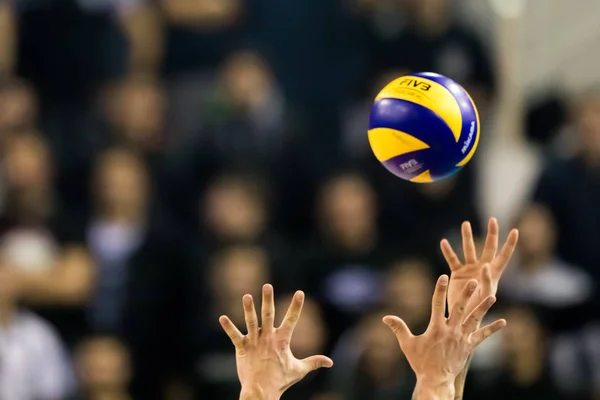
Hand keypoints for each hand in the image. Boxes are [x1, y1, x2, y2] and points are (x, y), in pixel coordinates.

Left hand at [219, 284, 333, 399]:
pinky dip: (228, 327)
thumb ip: (314, 362)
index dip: (296, 306)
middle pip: (268, 315)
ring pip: (251, 322)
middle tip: (267, 285)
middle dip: (268, 300)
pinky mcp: (242, 349)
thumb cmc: (280, 381)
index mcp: (282, 341)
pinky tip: (222, 318)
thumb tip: (330, 362)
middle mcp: (268, 338)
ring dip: (248, 309)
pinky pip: (234, 336)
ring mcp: (254, 343)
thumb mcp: (299, 370)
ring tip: (247, 296)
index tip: (300, 292)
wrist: (261, 392)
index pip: (291, 320)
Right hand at [383, 276, 505, 394]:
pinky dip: (492, 329)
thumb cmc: (420, 362)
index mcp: (436, 328)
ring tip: (492, 296)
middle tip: (473, 281)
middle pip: (460, 309)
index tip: (442, 276)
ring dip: (483, 308)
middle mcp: (451, 331)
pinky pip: (482, 336)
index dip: (439, 289)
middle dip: (466, 295)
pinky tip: (503, 321)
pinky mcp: (469, 346)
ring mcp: (461, 339)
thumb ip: (398, 328)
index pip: (437, 304)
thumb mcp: (407, 344)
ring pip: (474, 320)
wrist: (436, 380)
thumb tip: (385, 317)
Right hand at [441, 218, 518, 326]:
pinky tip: (444, 242)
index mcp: (494, 274)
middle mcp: (482, 269)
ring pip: (469, 249)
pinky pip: (453, 259)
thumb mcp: (485, 296)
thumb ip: (486, 281)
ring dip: (468, 237)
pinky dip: (448, 251)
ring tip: (466, 224)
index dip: (510, 244)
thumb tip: (485, 265)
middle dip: (491, 234)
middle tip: (492, 220)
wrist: (463, 318)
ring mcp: (470, 270)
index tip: (515, 231)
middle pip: (489, 247)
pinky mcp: (457, 273)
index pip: (504, 256)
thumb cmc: (478, 310)